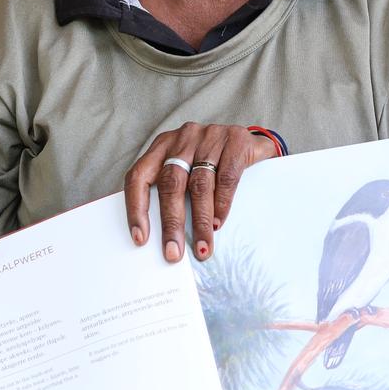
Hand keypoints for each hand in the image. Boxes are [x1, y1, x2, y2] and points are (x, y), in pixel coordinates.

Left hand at [124, 123, 277, 263]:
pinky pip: (226, 177)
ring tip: (202, 247)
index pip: (139, 176)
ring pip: (199, 184)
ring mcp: (210, 136)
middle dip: (171, 223)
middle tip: (173, 252)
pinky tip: (218, 223)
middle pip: (171, 183)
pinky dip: (222, 204)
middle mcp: (183, 138)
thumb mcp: (187, 168)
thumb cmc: (213, 161)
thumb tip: (160, 235)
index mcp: (163, 145)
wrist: (252, 140)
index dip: (136, 208)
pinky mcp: (237, 140)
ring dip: (200, 221)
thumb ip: (172, 191)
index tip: (140, 238)